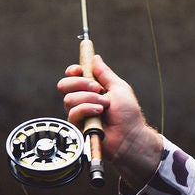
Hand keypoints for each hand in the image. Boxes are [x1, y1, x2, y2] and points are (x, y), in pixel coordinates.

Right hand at [57, 54, 165, 187]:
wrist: (129, 136)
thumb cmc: (128, 115)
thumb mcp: (119, 88)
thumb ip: (105, 73)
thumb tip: (95, 58)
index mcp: (92, 89)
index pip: (73, 77)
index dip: (73, 71)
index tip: (79, 70)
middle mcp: (83, 100)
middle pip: (64, 85)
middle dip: (80, 83)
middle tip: (98, 89)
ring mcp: (80, 114)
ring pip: (69, 99)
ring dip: (89, 99)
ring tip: (104, 106)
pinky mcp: (78, 127)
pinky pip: (73, 113)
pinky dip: (87, 110)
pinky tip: (99, 113)